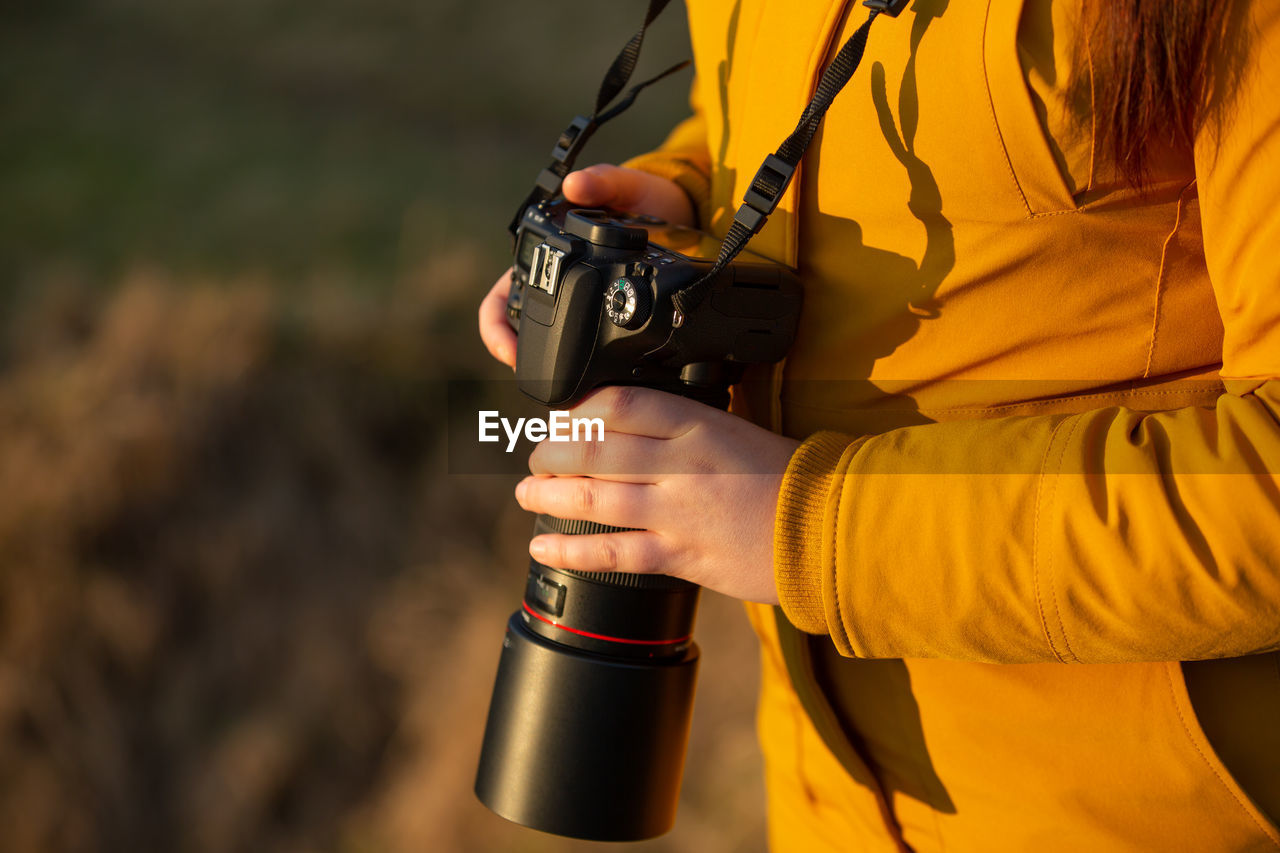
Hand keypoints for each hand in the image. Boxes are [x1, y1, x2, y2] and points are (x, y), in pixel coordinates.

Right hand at [478, 165, 695, 368]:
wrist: (687, 219)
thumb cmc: (645, 201)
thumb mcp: (627, 188)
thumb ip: (604, 183)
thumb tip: (575, 184)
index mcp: (543, 260)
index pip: (503, 301)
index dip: (498, 328)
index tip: (510, 351)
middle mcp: (555, 290)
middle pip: (523, 336)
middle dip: (524, 362)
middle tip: (540, 382)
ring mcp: (582, 310)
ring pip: (554, 351)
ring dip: (555, 371)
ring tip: (571, 390)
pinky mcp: (611, 325)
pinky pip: (594, 357)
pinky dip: (592, 373)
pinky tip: (604, 384)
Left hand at [513, 386, 799, 603]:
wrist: (830, 526)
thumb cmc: (787, 476)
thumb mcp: (736, 429)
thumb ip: (685, 425)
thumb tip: (628, 424)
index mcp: (698, 423)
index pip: (619, 405)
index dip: (577, 410)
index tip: (561, 417)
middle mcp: (682, 462)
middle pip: (594, 449)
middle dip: (552, 452)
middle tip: (535, 455)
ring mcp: (679, 510)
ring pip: (593, 498)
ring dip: (549, 495)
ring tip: (528, 492)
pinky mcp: (682, 555)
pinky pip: (613, 551)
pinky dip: (571, 549)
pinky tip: (543, 546)